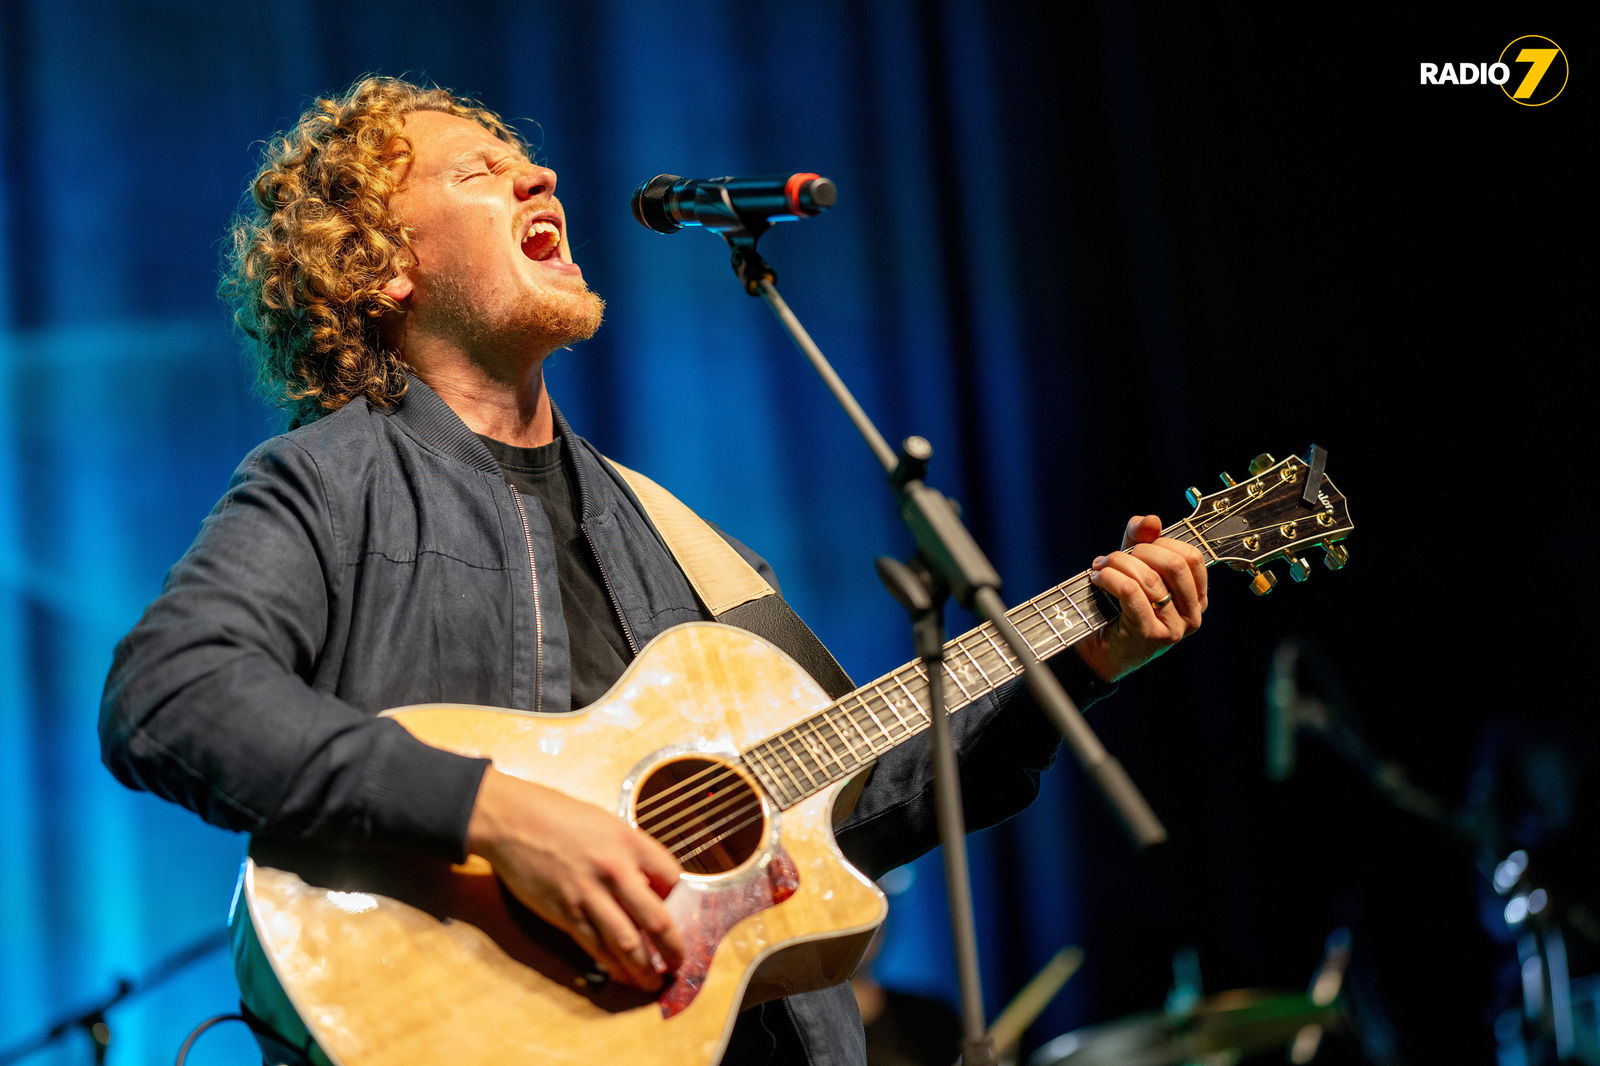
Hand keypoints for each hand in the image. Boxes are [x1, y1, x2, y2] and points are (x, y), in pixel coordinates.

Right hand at [466, 768, 683, 989]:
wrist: (513, 820)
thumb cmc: (559, 816)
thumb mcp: (606, 823)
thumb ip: (630, 852)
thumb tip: (648, 884)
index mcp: (630, 842)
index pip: (672, 878)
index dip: (677, 897)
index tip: (674, 909)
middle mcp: (615, 870)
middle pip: (656, 920)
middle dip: (672, 948)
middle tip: (678, 962)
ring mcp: (589, 894)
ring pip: (627, 943)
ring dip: (644, 969)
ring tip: (653, 982)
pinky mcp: (565, 912)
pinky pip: (595, 946)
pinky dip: (612, 965)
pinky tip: (621, 974)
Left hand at [1076, 514, 1206, 680]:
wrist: (1099, 653)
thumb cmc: (1118, 608)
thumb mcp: (1133, 568)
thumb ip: (1142, 540)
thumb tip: (1151, 520)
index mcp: (1196, 598)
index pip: (1192, 556)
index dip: (1161, 542)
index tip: (1135, 546)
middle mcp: (1193, 615)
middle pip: (1175, 565)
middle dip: (1139, 551)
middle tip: (1114, 557)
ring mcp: (1174, 628)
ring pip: (1150, 578)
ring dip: (1117, 564)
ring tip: (1099, 567)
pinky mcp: (1150, 635)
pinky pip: (1132, 592)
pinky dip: (1110, 578)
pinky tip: (1097, 579)